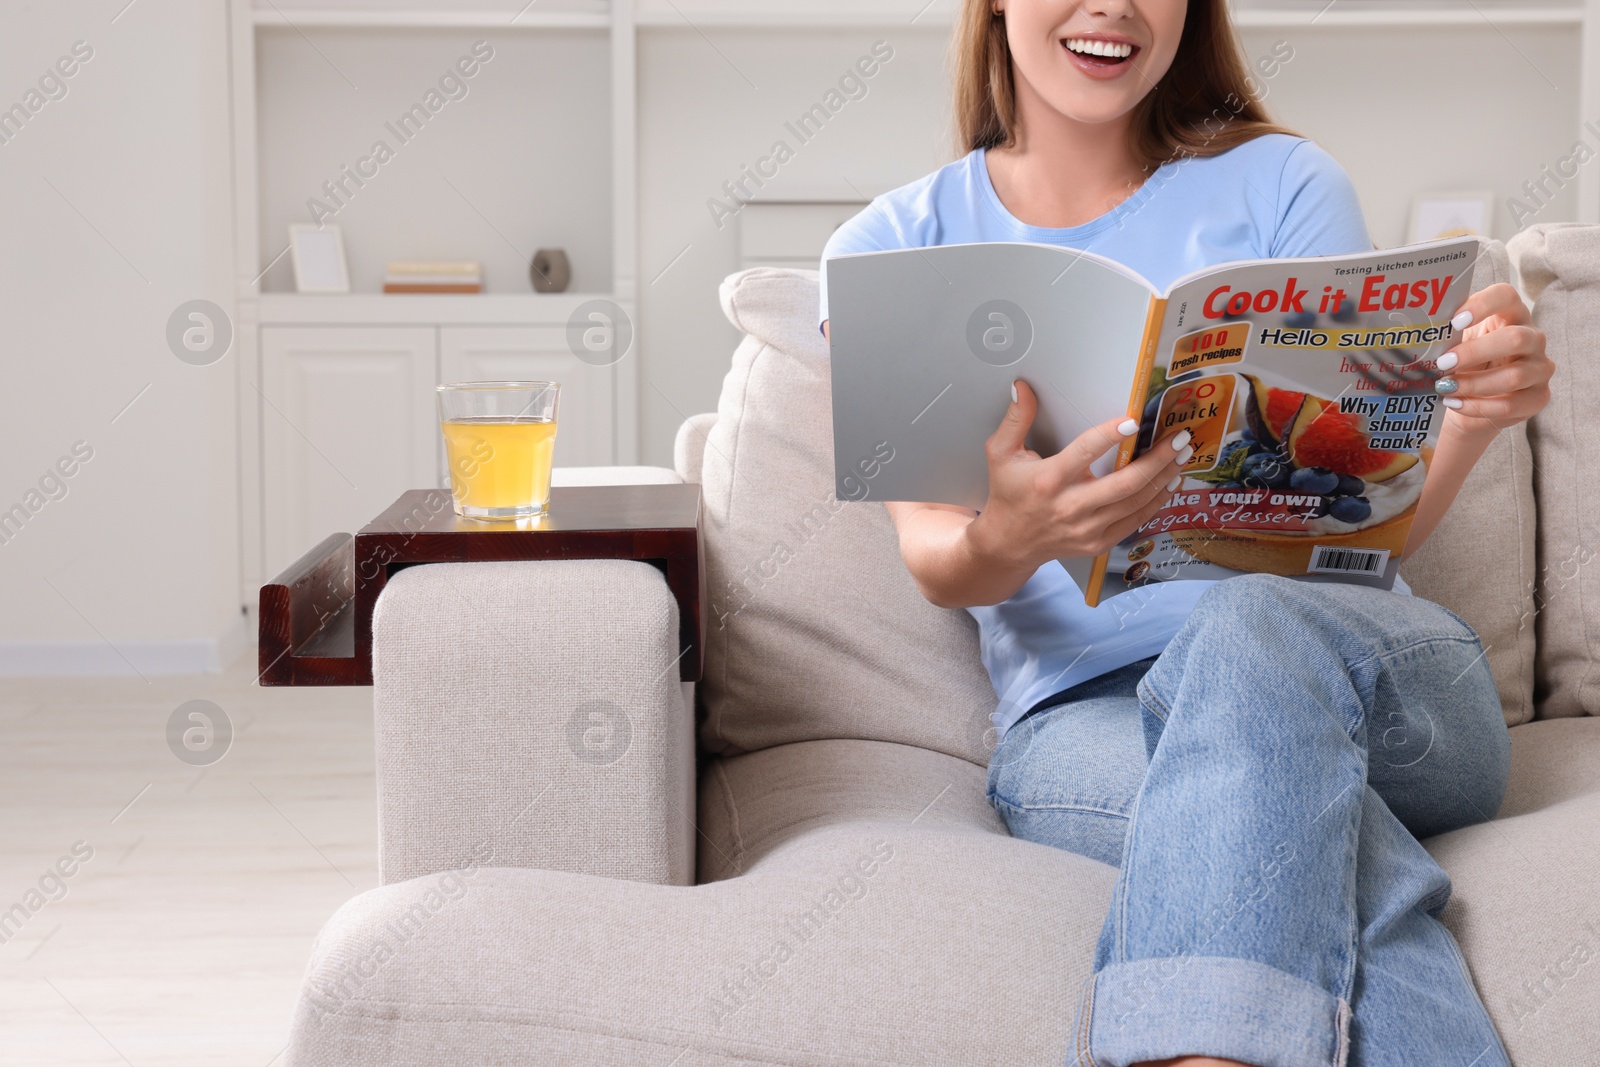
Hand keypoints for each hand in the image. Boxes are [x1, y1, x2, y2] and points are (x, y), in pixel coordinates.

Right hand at [966, 378, 1193, 569]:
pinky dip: (1156, 502)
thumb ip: (1015, 419)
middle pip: (1125, 482)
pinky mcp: (1098, 542)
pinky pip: (1135, 521)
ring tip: (1181, 456)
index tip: (1132, 420)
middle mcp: (1070, 506)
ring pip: (1136, 502)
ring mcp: (1087, 528)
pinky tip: (1169, 484)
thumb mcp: (1001, 454)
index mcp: (1048, 480)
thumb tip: (1022, 387)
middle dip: (1158, 458)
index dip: (1109, 435)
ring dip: (1164, 477)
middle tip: (1180, 438)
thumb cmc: (1008, 494)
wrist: (1009, 544)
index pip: (1083, 452)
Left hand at [1437, 283, 1553, 437]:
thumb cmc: (1462, 364)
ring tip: (1445, 387)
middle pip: (1515, 339)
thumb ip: (1446, 335)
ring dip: (1474, 384)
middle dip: (1475, 352)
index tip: (1454, 321)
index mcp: (1511, 315)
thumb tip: (1422, 332)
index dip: (1482, 305)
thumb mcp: (1454, 345)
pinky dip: (1478, 407)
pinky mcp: (1538, 397)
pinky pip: (1511, 404)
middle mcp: (1533, 338)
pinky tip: (1455, 404)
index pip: (1505, 296)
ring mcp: (1540, 368)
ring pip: (1514, 376)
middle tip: (1443, 363)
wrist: (1468, 402)